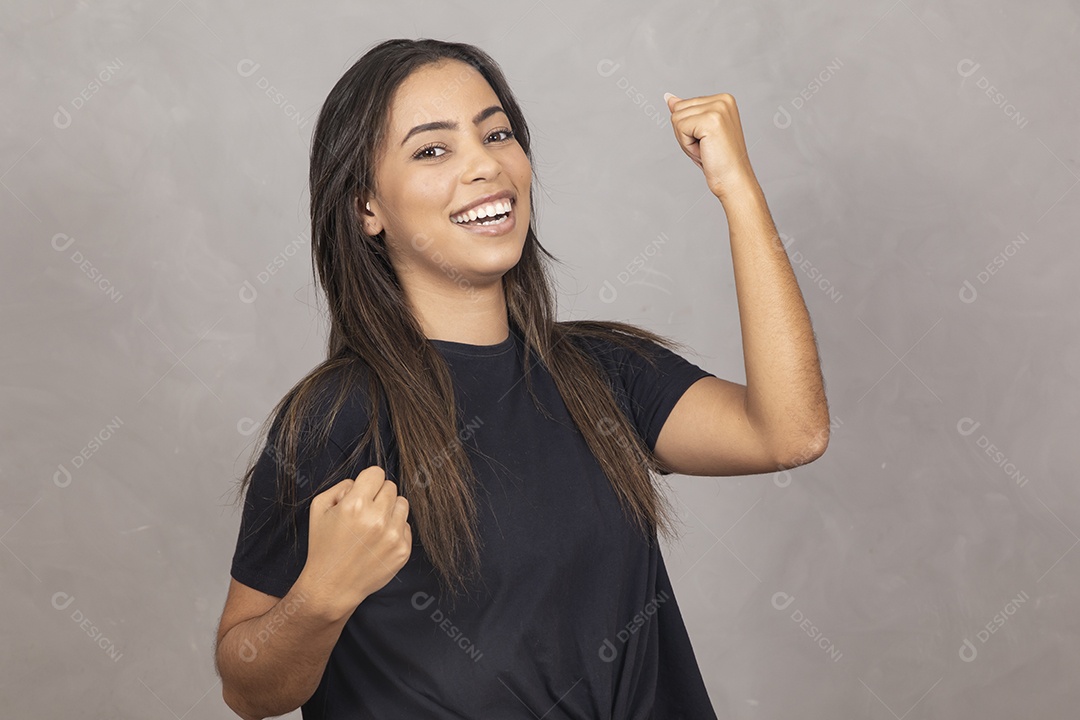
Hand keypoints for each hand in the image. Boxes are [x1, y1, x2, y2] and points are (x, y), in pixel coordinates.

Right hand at [298, 466, 411, 618]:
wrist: (332, 586)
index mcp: (355, 505)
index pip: (377, 473)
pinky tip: (378, 541)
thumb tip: (361, 482)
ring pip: (402, 504)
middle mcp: (377, 519)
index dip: (368, 481)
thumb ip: (341, 487)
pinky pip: (406, 526)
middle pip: (391, 487)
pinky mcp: (403, 550)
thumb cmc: (323, 546)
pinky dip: (394, 529)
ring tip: (373, 525)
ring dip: (389, 510)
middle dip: (378, 495)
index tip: (363, 491)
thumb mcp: (319, 509)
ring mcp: (393, 536)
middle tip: (365, 511)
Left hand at [663, 92, 758, 200]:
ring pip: (676, 118)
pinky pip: (680, 128)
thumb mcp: (698, 132)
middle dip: (685, 133)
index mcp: (723, 99)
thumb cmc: (718, 160)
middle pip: (678, 109)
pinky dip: (686, 145)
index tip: (707, 141)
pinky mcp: (710, 120)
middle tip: (706, 147)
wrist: (733, 180)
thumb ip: (686, 112)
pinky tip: (704, 151)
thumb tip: (669, 98)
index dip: (688, 128)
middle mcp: (723, 100)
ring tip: (706, 149)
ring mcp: (718, 108)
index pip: (684, 105)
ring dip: (686, 140)